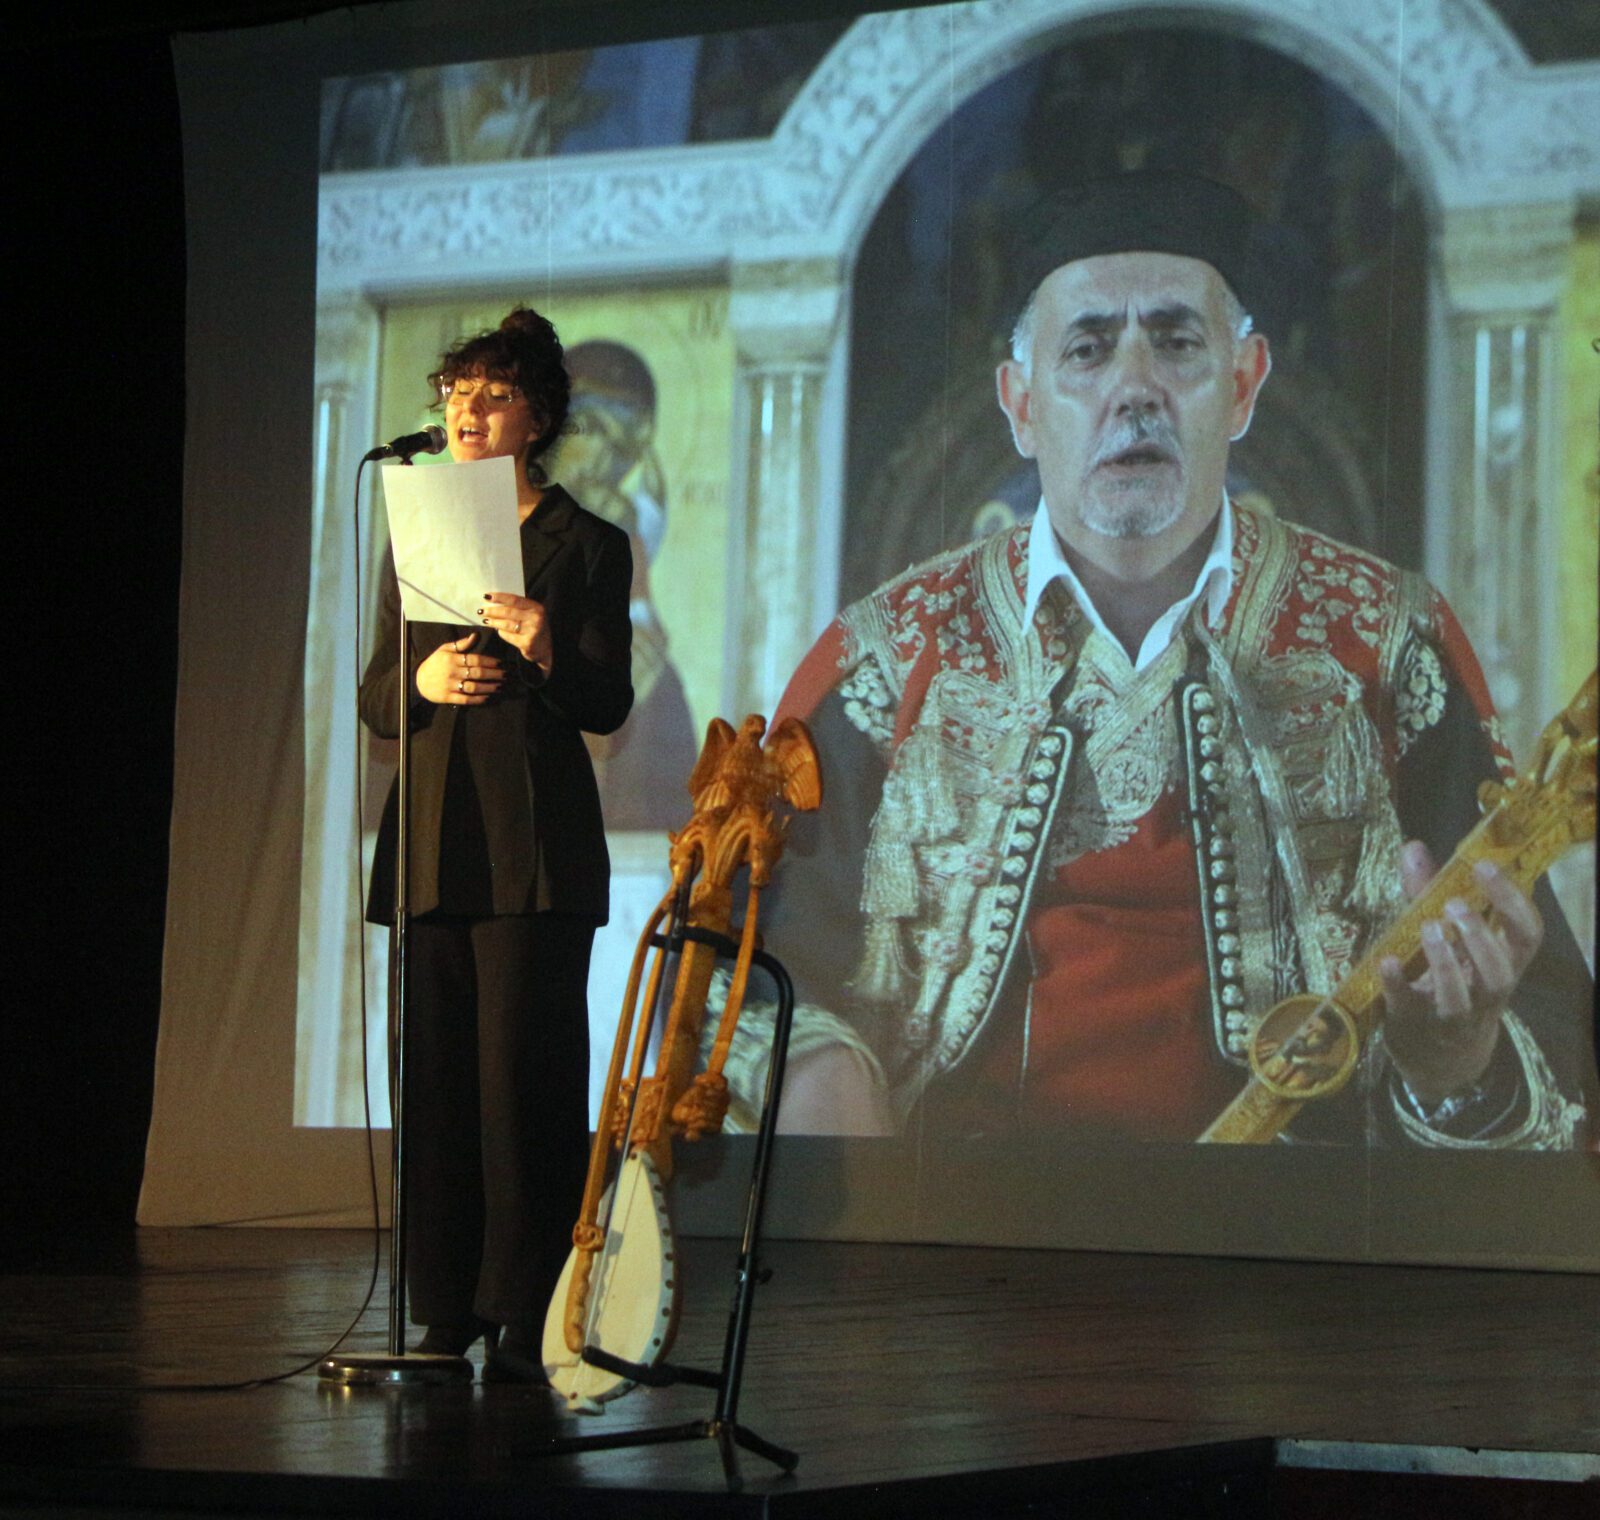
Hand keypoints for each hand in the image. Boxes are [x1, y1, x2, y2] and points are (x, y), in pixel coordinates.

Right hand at [415, 632, 504, 706]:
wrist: (418, 680)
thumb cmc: (435, 663)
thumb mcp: (444, 649)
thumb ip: (461, 644)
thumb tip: (476, 635)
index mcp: (452, 658)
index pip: (475, 659)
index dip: (489, 661)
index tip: (501, 663)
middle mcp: (452, 672)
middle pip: (477, 673)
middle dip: (494, 674)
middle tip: (506, 676)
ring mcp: (450, 685)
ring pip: (473, 687)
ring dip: (488, 687)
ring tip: (500, 687)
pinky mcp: (448, 697)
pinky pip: (465, 699)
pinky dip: (477, 699)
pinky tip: (487, 697)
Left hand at [479, 591, 551, 672]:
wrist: (546, 648)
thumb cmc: (534, 628)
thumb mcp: (531, 615)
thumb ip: (517, 608)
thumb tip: (494, 603)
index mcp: (536, 607)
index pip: (514, 600)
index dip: (499, 597)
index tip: (486, 596)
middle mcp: (536, 618)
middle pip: (508, 612)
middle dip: (492, 611)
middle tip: (481, 611)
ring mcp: (532, 631)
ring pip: (506, 624)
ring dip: (493, 622)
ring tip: (486, 621)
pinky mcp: (527, 643)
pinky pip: (508, 636)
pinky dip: (501, 633)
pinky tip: (498, 630)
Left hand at [1379, 841, 1542, 1107]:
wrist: (1437, 1056)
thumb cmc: (1445, 982)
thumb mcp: (1443, 937)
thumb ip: (1427, 892)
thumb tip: (1413, 847)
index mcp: (1501, 963)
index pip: (1527, 935)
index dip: (1512, 901)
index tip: (1486, 866)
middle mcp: (1485, 992)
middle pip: (1500, 971)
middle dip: (1481, 936)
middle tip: (1455, 905)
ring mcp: (1452, 1014)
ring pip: (1463, 997)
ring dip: (1446, 962)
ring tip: (1428, 928)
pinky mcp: (1415, 1026)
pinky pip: (1410, 1008)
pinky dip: (1396, 984)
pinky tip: (1385, 961)